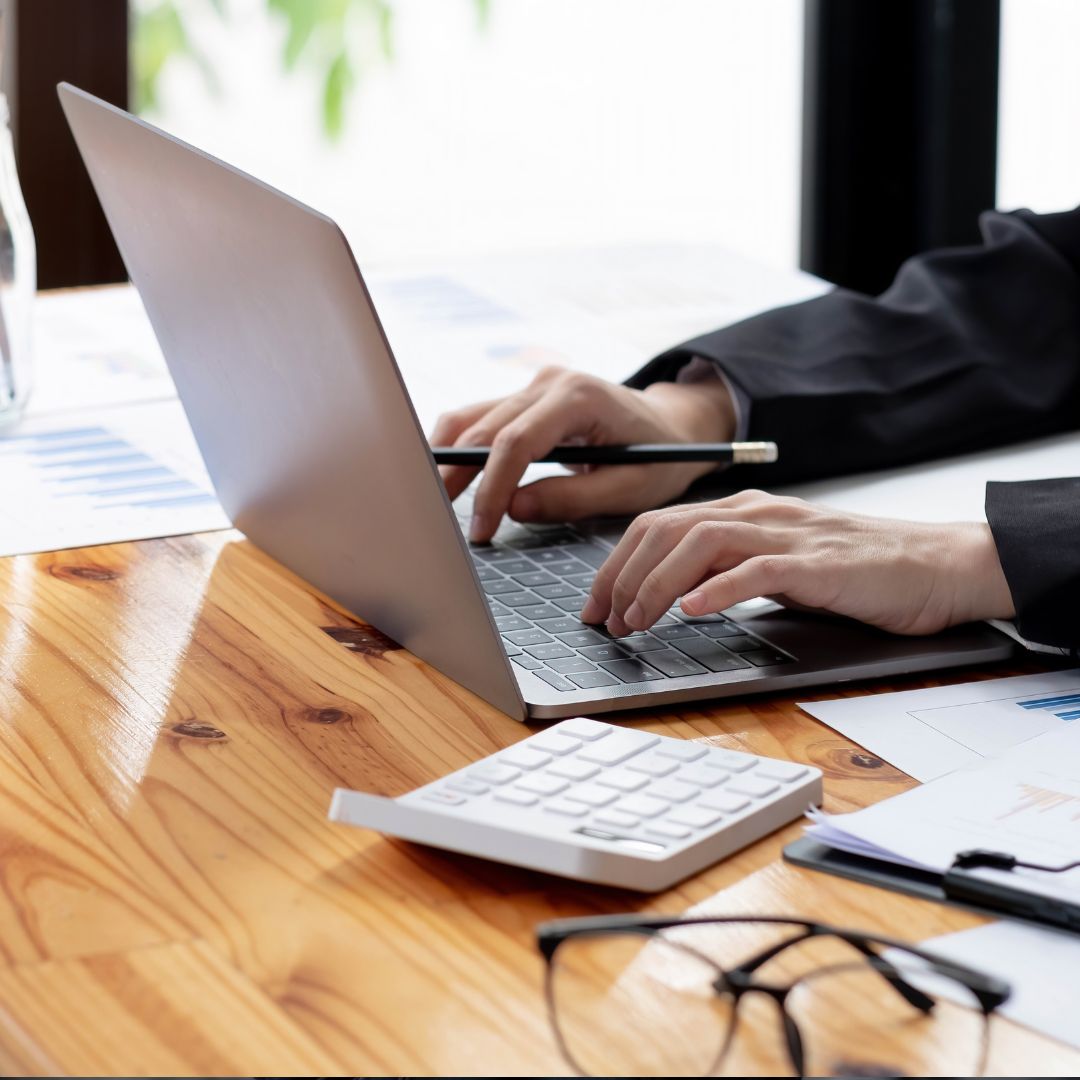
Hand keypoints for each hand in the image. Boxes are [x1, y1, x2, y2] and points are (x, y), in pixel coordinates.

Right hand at [430, 366, 735, 540]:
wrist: (672, 424)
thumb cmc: (660, 457)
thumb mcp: (629, 487)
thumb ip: (571, 499)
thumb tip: (513, 509)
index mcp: (579, 397)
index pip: (516, 442)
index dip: (492, 488)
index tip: (482, 527)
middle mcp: (550, 382)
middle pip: (483, 428)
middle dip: (459, 477)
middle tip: (441, 522)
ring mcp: (535, 385)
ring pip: (470, 417)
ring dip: (447, 459)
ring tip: (436, 502)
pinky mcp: (526, 397)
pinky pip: (479, 418)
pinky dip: (458, 446)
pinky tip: (448, 477)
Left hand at [581, 490, 1015, 636]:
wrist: (937, 565)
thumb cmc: (859, 571)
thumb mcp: (781, 565)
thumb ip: (733, 569)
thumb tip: (676, 597)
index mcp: (746, 512)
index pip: (660, 525)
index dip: (618, 563)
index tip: (596, 604)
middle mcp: (759, 514)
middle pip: (668, 529)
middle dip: (623, 575)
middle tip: (604, 620)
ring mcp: (789, 534)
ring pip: (701, 542)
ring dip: (657, 584)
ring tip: (635, 621)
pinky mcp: (819, 563)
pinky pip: (758, 569)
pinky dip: (719, 588)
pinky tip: (692, 610)